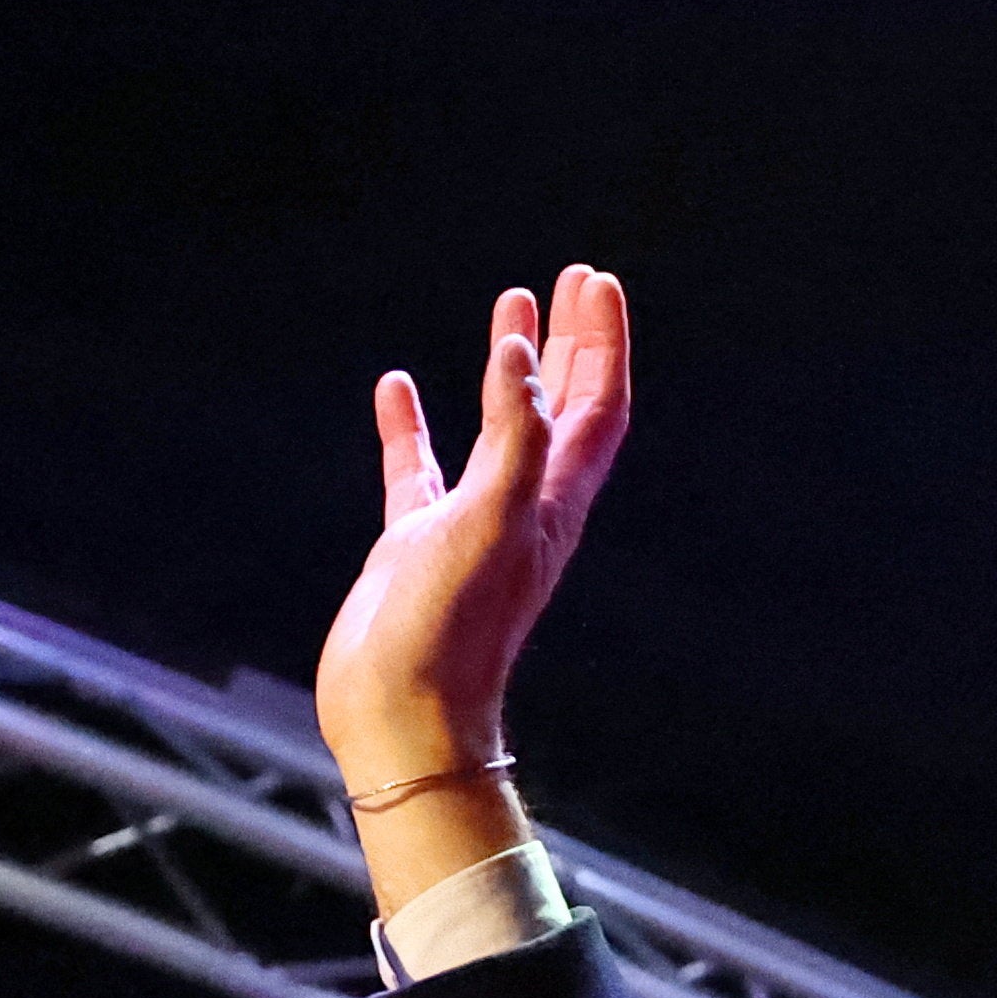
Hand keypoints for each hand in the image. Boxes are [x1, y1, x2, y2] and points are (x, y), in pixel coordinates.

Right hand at [317, 265, 630, 910]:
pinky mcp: (416, 544)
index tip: (595, 280)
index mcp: (555, 503)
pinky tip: (395, 386)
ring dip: (506, 369)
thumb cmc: (452, 631)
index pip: (595, 407)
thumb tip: (520, 354)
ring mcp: (470, 524)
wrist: (402, 717)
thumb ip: (512, 436)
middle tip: (572, 280)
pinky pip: (419, 468)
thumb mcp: (491, 521)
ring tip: (507, 305)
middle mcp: (524, 509)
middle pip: (563, 409)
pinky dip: (413, 424)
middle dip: (572, 343)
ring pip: (497, 429)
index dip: (601, 344)